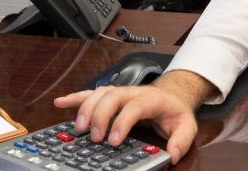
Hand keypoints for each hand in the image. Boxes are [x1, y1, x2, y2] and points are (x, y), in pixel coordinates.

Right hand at [53, 70, 216, 164]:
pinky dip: (75, 98)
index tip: (113, 140)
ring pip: (100, 93)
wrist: (174, 95)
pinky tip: (61, 103)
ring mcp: (122, 93)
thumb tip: (173, 154)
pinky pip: (91, 93)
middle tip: (94, 138)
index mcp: (153, 99)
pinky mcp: (112, 96)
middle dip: (100, 115)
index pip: (136, 106)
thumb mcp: (187, 125)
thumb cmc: (176, 111)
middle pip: (113, 96)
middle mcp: (134, 93)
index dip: (122, 121)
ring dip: (86, 108)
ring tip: (79, 128)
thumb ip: (182, 140)